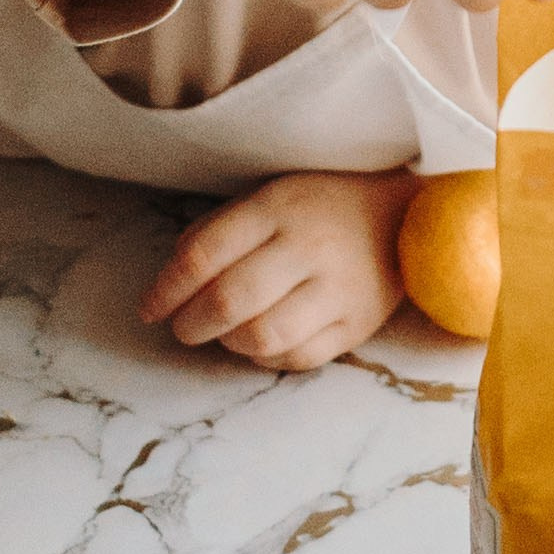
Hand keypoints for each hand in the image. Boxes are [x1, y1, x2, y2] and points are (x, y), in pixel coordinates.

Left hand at [140, 168, 413, 370]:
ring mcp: (337, 288)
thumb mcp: (270, 194)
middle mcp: (308, 245)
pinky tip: (258, 344)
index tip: (148, 307)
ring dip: (228, 342)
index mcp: (278, 205)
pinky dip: (267, 359)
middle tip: (180, 328)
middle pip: (229, 299)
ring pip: (262, 336)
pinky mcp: (358, 324)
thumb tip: (172, 277)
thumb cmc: (321, 204)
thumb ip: (220, 228)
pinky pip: (299, 358)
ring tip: (223, 333)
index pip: (204, 253)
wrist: (404, 215)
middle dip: (189, 323)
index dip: (166, 288)